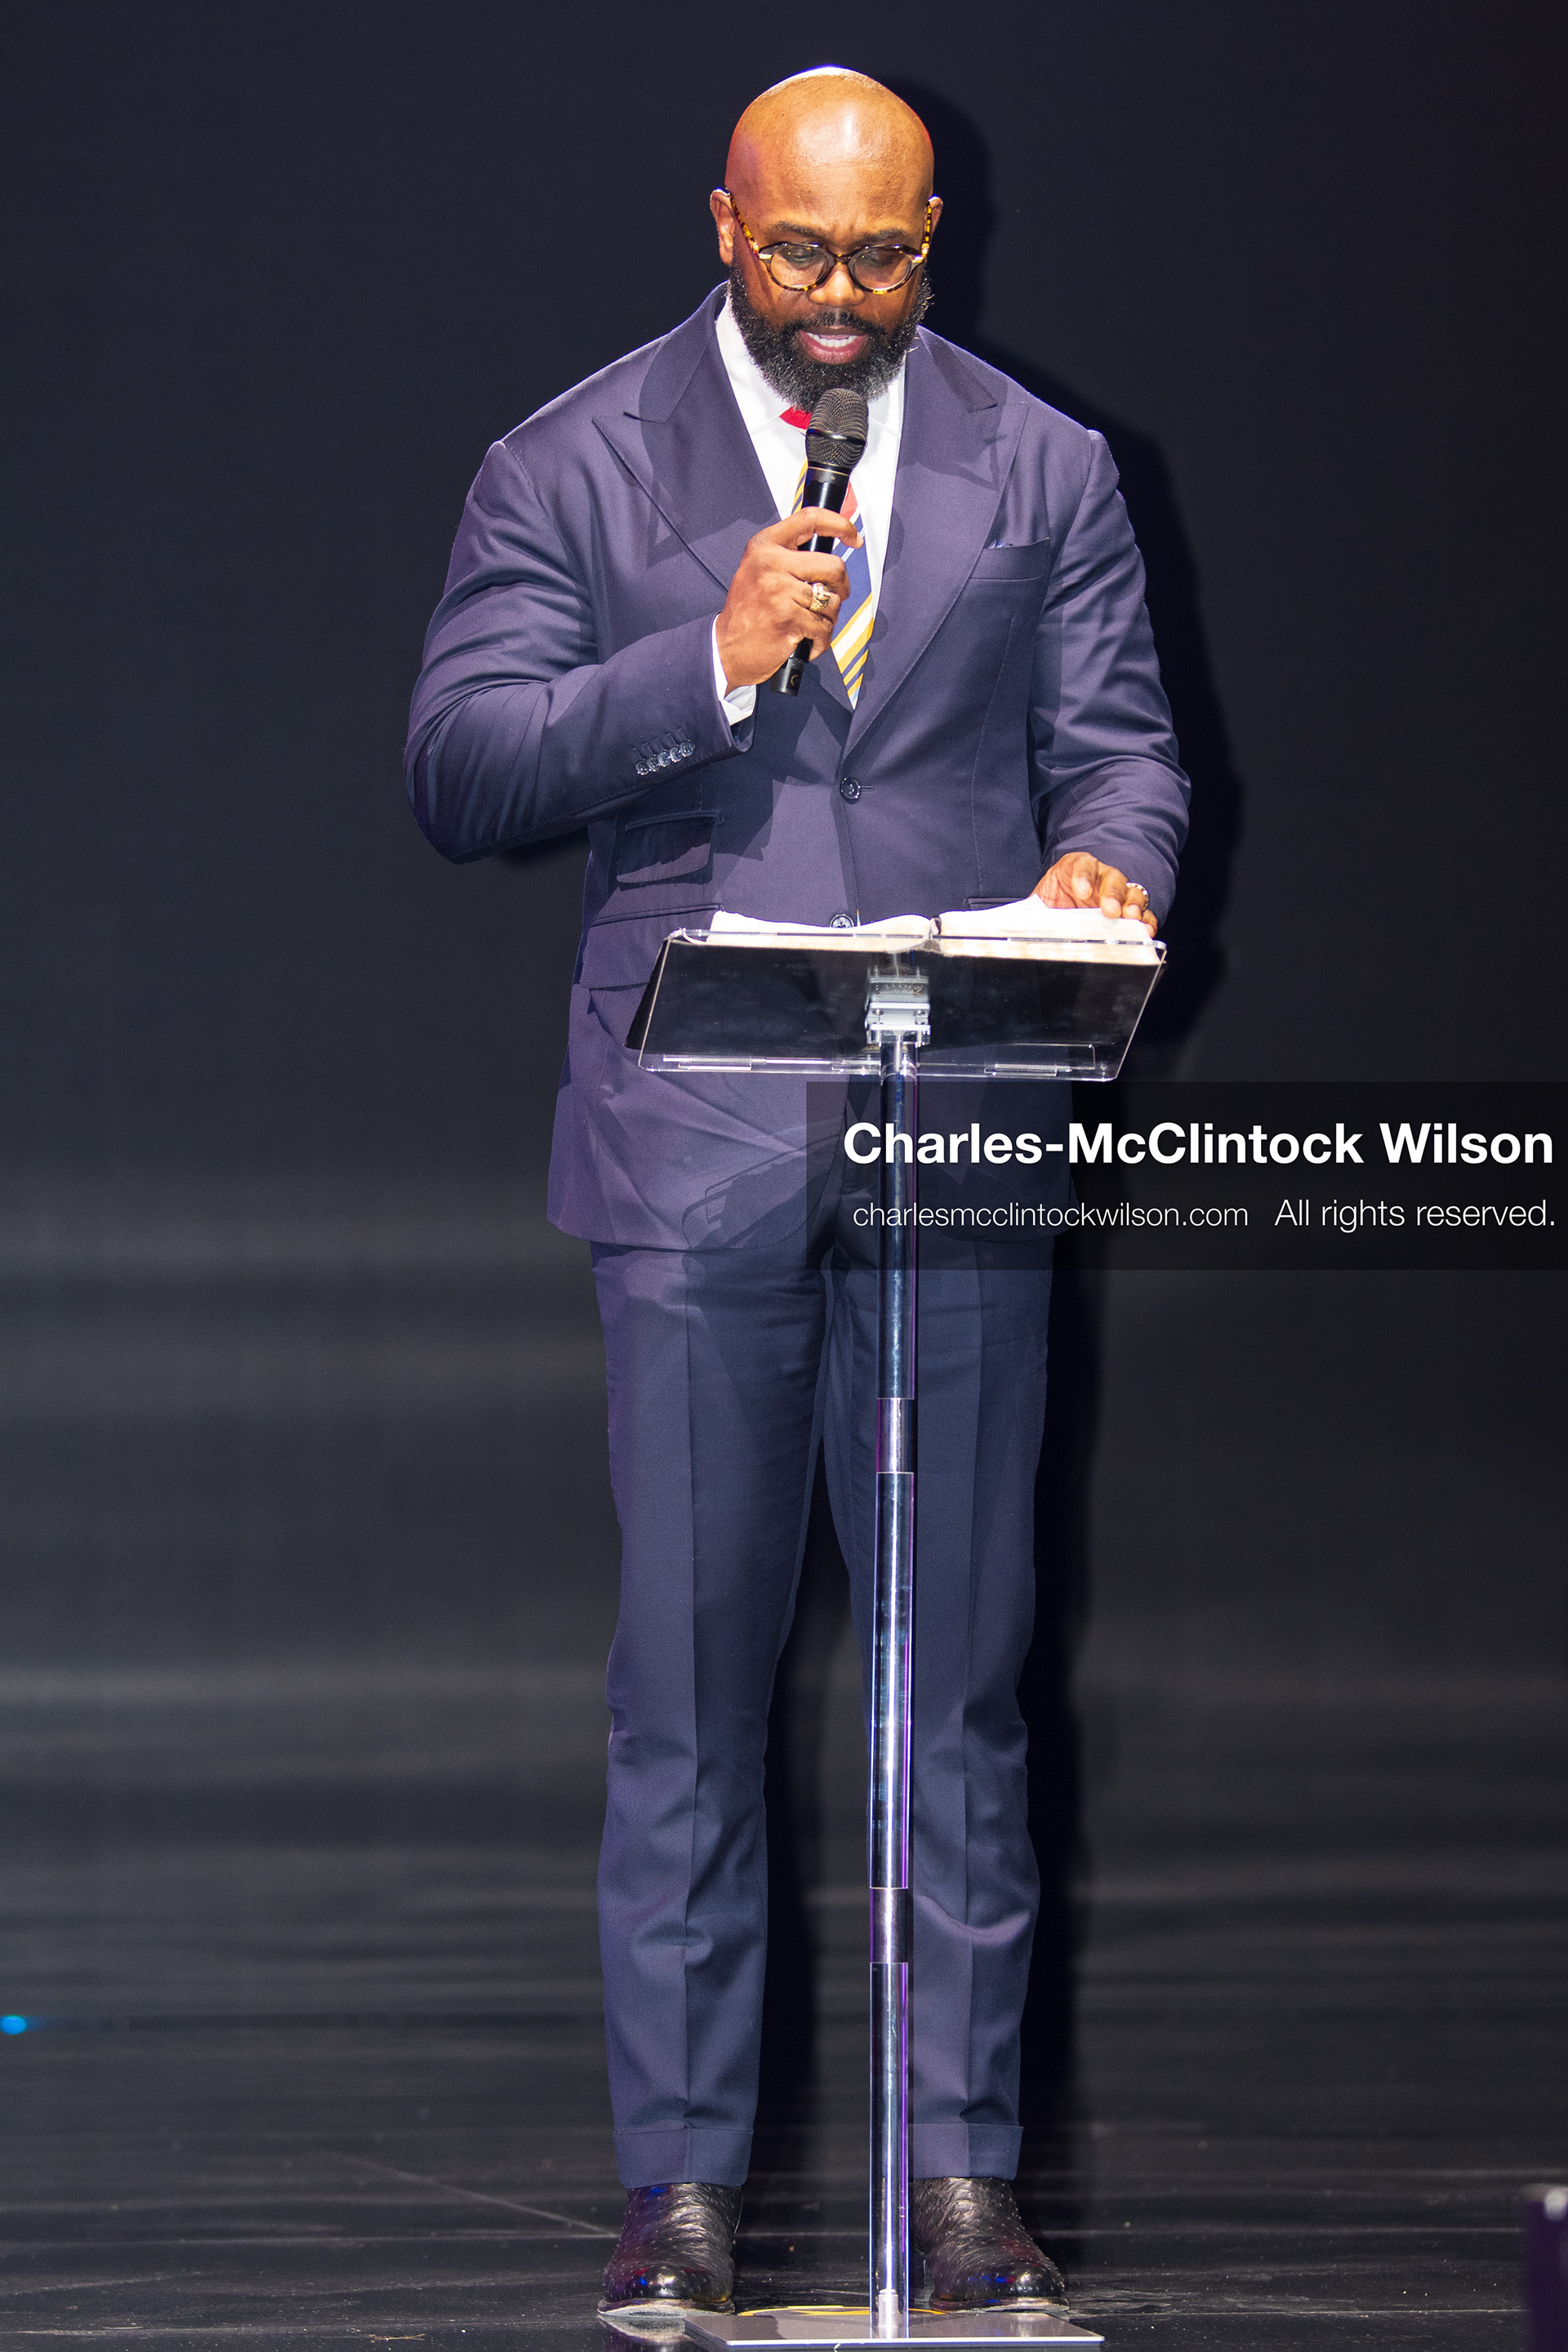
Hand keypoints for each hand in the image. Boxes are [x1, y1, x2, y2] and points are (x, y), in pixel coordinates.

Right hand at [714, 509, 862, 689]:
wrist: (726, 649)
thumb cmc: (748, 612)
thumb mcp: (758, 570)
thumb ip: (788, 556)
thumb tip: (828, 553)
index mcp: (764, 546)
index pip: (810, 519)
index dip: (840, 525)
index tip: (853, 537)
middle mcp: (770, 563)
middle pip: (833, 566)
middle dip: (842, 587)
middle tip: (835, 597)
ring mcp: (779, 591)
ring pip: (832, 601)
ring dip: (828, 618)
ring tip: (810, 625)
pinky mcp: (788, 618)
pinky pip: (824, 627)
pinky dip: (821, 640)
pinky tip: (807, 641)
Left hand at [1036, 853, 1156, 933]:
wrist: (1058, 914)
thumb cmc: (1050, 905)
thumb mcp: (1038, 904)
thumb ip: (1032, 911)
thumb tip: (1018, 924)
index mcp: (1075, 869)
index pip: (1081, 865)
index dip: (1083, 876)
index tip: (1081, 891)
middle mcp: (1100, 878)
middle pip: (1111, 878)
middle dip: (1111, 893)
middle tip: (1109, 909)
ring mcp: (1117, 894)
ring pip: (1131, 892)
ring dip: (1132, 904)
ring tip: (1130, 917)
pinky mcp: (1128, 912)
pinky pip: (1143, 914)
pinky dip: (1146, 921)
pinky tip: (1145, 929)